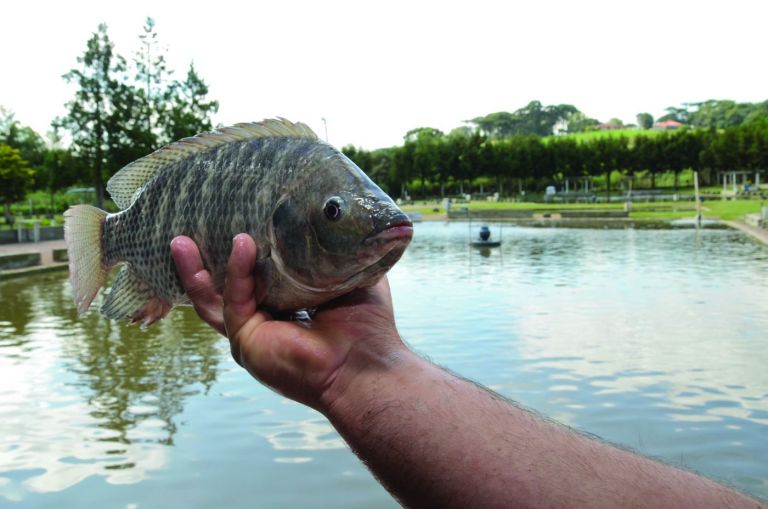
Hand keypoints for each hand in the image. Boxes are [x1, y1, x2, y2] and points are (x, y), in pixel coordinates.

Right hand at [170, 234, 406, 410]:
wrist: (368, 363)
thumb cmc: (368, 326)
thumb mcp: (349, 276)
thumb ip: (334, 252)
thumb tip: (332, 216)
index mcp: (284, 310)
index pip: (250, 281)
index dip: (237, 256)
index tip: (229, 221)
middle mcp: (263, 325)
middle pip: (219, 291)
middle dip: (199, 263)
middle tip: (183, 233)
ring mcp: (251, 337)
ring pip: (211, 300)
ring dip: (194, 270)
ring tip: (180, 240)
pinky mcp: (247, 343)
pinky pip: (234, 301)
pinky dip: (235, 272)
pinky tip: (241, 244)